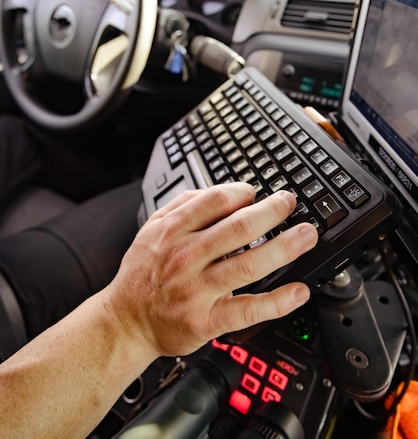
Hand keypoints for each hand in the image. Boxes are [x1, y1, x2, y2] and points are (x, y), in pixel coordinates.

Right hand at [107, 182, 317, 357]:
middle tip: (289, 203)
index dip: (242, 192)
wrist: (125, 321)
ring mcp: (197, 290)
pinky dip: (278, 301)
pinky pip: (248, 309)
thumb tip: (222, 191)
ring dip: (285, 248)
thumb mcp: (151, 228)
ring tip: (306, 236)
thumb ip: (182, 205)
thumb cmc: (143, 274)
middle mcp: (186, 258)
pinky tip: (299, 291)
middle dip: (272, 212)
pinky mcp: (206, 320)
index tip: (256, 192)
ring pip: (249, 265)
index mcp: (173, 231)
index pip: (215, 201)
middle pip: (238, 228)